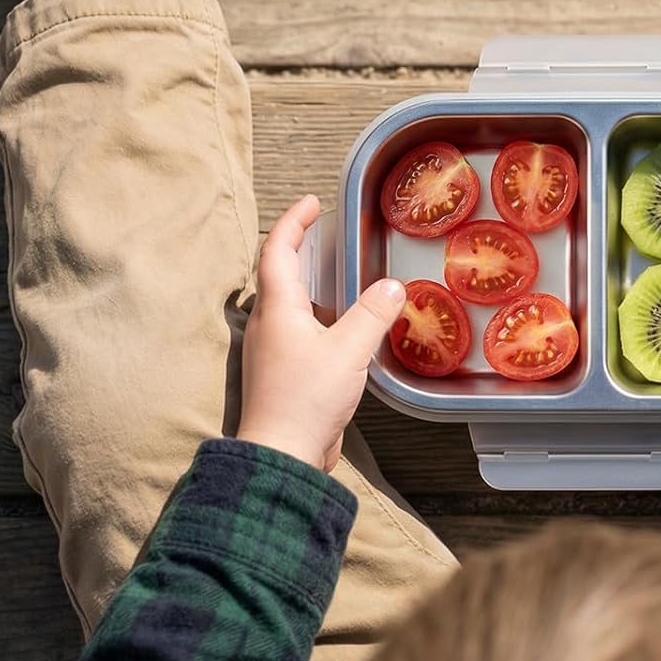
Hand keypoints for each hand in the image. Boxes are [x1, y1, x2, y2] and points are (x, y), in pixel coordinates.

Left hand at [237, 194, 405, 471]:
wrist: (282, 456)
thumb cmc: (305, 399)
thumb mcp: (349, 350)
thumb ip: (372, 314)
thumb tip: (392, 286)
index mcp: (277, 309)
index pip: (277, 250)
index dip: (293, 223)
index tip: (312, 204)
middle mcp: (268, 325)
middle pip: (278, 274)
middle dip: (300, 249)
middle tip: (327, 234)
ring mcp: (273, 350)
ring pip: (289, 305)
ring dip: (311, 284)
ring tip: (342, 275)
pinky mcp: (284, 374)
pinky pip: (300, 332)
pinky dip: (320, 317)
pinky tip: (345, 328)